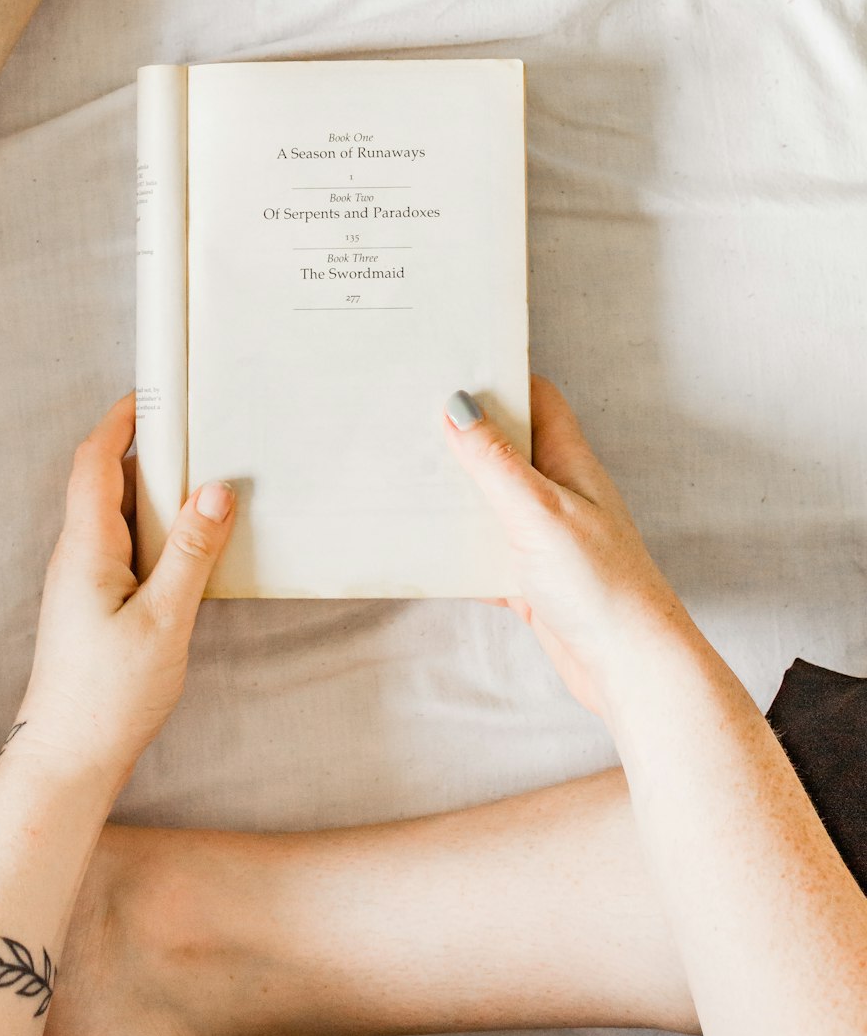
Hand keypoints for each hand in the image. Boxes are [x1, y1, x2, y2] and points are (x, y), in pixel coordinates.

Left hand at [14, 394, 233, 787]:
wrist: (67, 759)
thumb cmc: (108, 696)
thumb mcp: (164, 619)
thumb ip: (191, 552)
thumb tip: (216, 489)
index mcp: (86, 548)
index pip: (96, 460)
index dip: (121, 419)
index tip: (156, 391)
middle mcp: (78, 555)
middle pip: (107, 479)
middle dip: (147, 446)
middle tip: (197, 427)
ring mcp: (83, 581)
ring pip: (118, 515)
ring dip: (155, 490)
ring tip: (205, 475)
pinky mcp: (95, 605)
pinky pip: (126, 547)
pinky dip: (157, 529)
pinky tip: (191, 543)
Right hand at [444, 377, 687, 717]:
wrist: (630, 669)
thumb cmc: (601, 586)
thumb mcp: (538, 512)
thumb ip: (495, 462)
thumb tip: (458, 405)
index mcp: (569, 463)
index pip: (537, 399)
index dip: (499, 378)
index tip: (450, 366)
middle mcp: (558, 494)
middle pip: (506, 447)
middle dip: (463, 434)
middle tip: (410, 420)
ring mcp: (545, 538)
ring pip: (491, 501)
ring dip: (455, 494)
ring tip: (405, 478)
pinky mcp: (532, 580)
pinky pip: (485, 554)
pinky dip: (458, 551)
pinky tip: (426, 552)